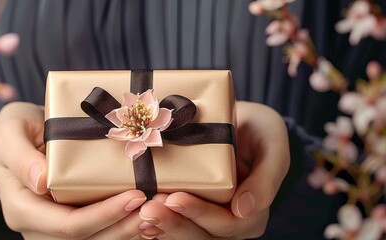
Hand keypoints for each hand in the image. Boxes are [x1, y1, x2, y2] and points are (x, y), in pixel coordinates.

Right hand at [0, 102, 146, 238]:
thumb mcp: (10, 133)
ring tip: (159, 213)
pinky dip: (123, 225)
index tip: (135, 196)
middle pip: (86, 239)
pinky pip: (98, 231)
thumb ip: (20, 157)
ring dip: (128, 230)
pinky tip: (148, 216)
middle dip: (124, 227)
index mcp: (22, 209)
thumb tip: (41, 180)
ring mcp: (54, 227)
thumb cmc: (12, 132)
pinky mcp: (70, 219)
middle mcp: (39, 227)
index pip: (67, 225)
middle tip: (158, 207)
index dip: (103, 215)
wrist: (14, 141)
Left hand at [137, 101, 290, 238]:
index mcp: (253, 213)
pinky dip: (157, 224)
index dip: (201, 214)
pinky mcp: (193, 212)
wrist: (243, 123)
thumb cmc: (261, 131)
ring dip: (163, 227)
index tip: (175, 198)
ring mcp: (210, 220)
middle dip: (175, 225)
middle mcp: (231, 223)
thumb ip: (267, 178)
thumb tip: (244, 209)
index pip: (228, 224)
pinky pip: (176, 224)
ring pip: (186, 234)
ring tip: (140, 214)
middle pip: (202, 235)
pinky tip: (137, 218)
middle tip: (148, 209)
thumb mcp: (273, 145)